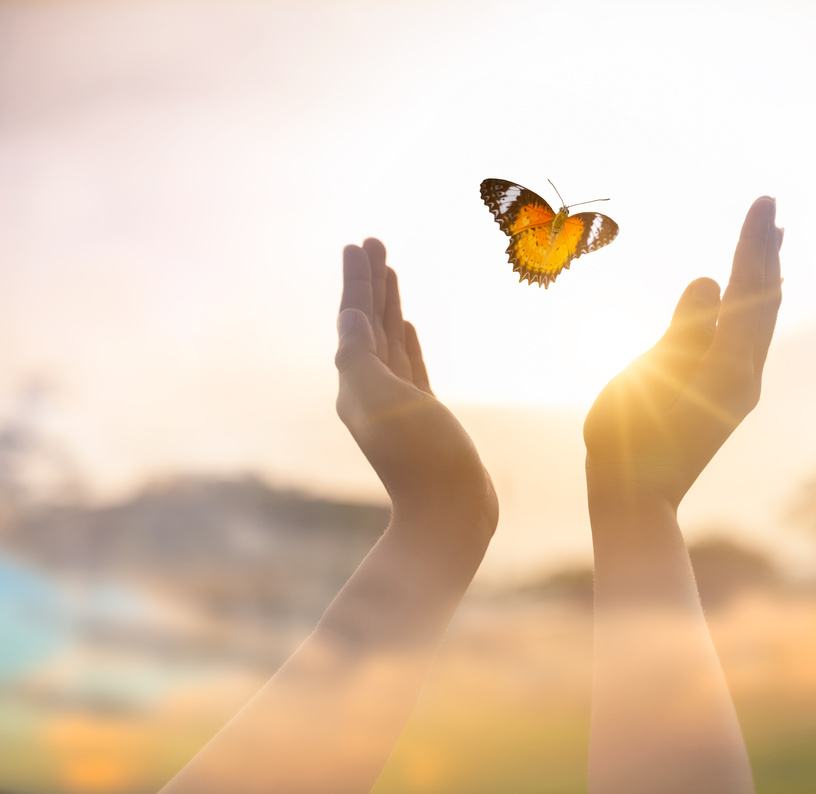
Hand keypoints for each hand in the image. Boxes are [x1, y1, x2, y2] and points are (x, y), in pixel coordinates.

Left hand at [336, 239, 497, 544]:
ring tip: (389, 271)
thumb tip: (351, 316)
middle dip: (370, 283)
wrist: (451, 515)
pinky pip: (409, 366)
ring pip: (388, 340)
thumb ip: (359, 356)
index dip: (357, 280)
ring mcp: (398, 403)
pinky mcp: (423, 416)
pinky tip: (405, 326)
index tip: (359, 244)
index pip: (354, 319)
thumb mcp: (380, 400)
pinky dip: (405, 341)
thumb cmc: (420, 459)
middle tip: (372, 242)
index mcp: (355, 382)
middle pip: (368, 323)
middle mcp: (371, 389)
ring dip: (387, 305)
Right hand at [583, 197, 782, 507]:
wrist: (636, 498)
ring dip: (765, 278)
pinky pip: (749, 340)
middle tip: (772, 207)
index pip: (749, 289)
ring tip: (772, 244)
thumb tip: (712, 280)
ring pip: (762, 321)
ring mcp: (739, 389)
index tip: (764, 201)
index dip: (753, 242)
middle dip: (766, 251)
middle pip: (765, 300)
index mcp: (729, 366)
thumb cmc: (630, 439)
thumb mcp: (649, 376)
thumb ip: (682, 328)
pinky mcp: (726, 398)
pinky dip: (753, 308)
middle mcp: (745, 375)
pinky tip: (746, 302)